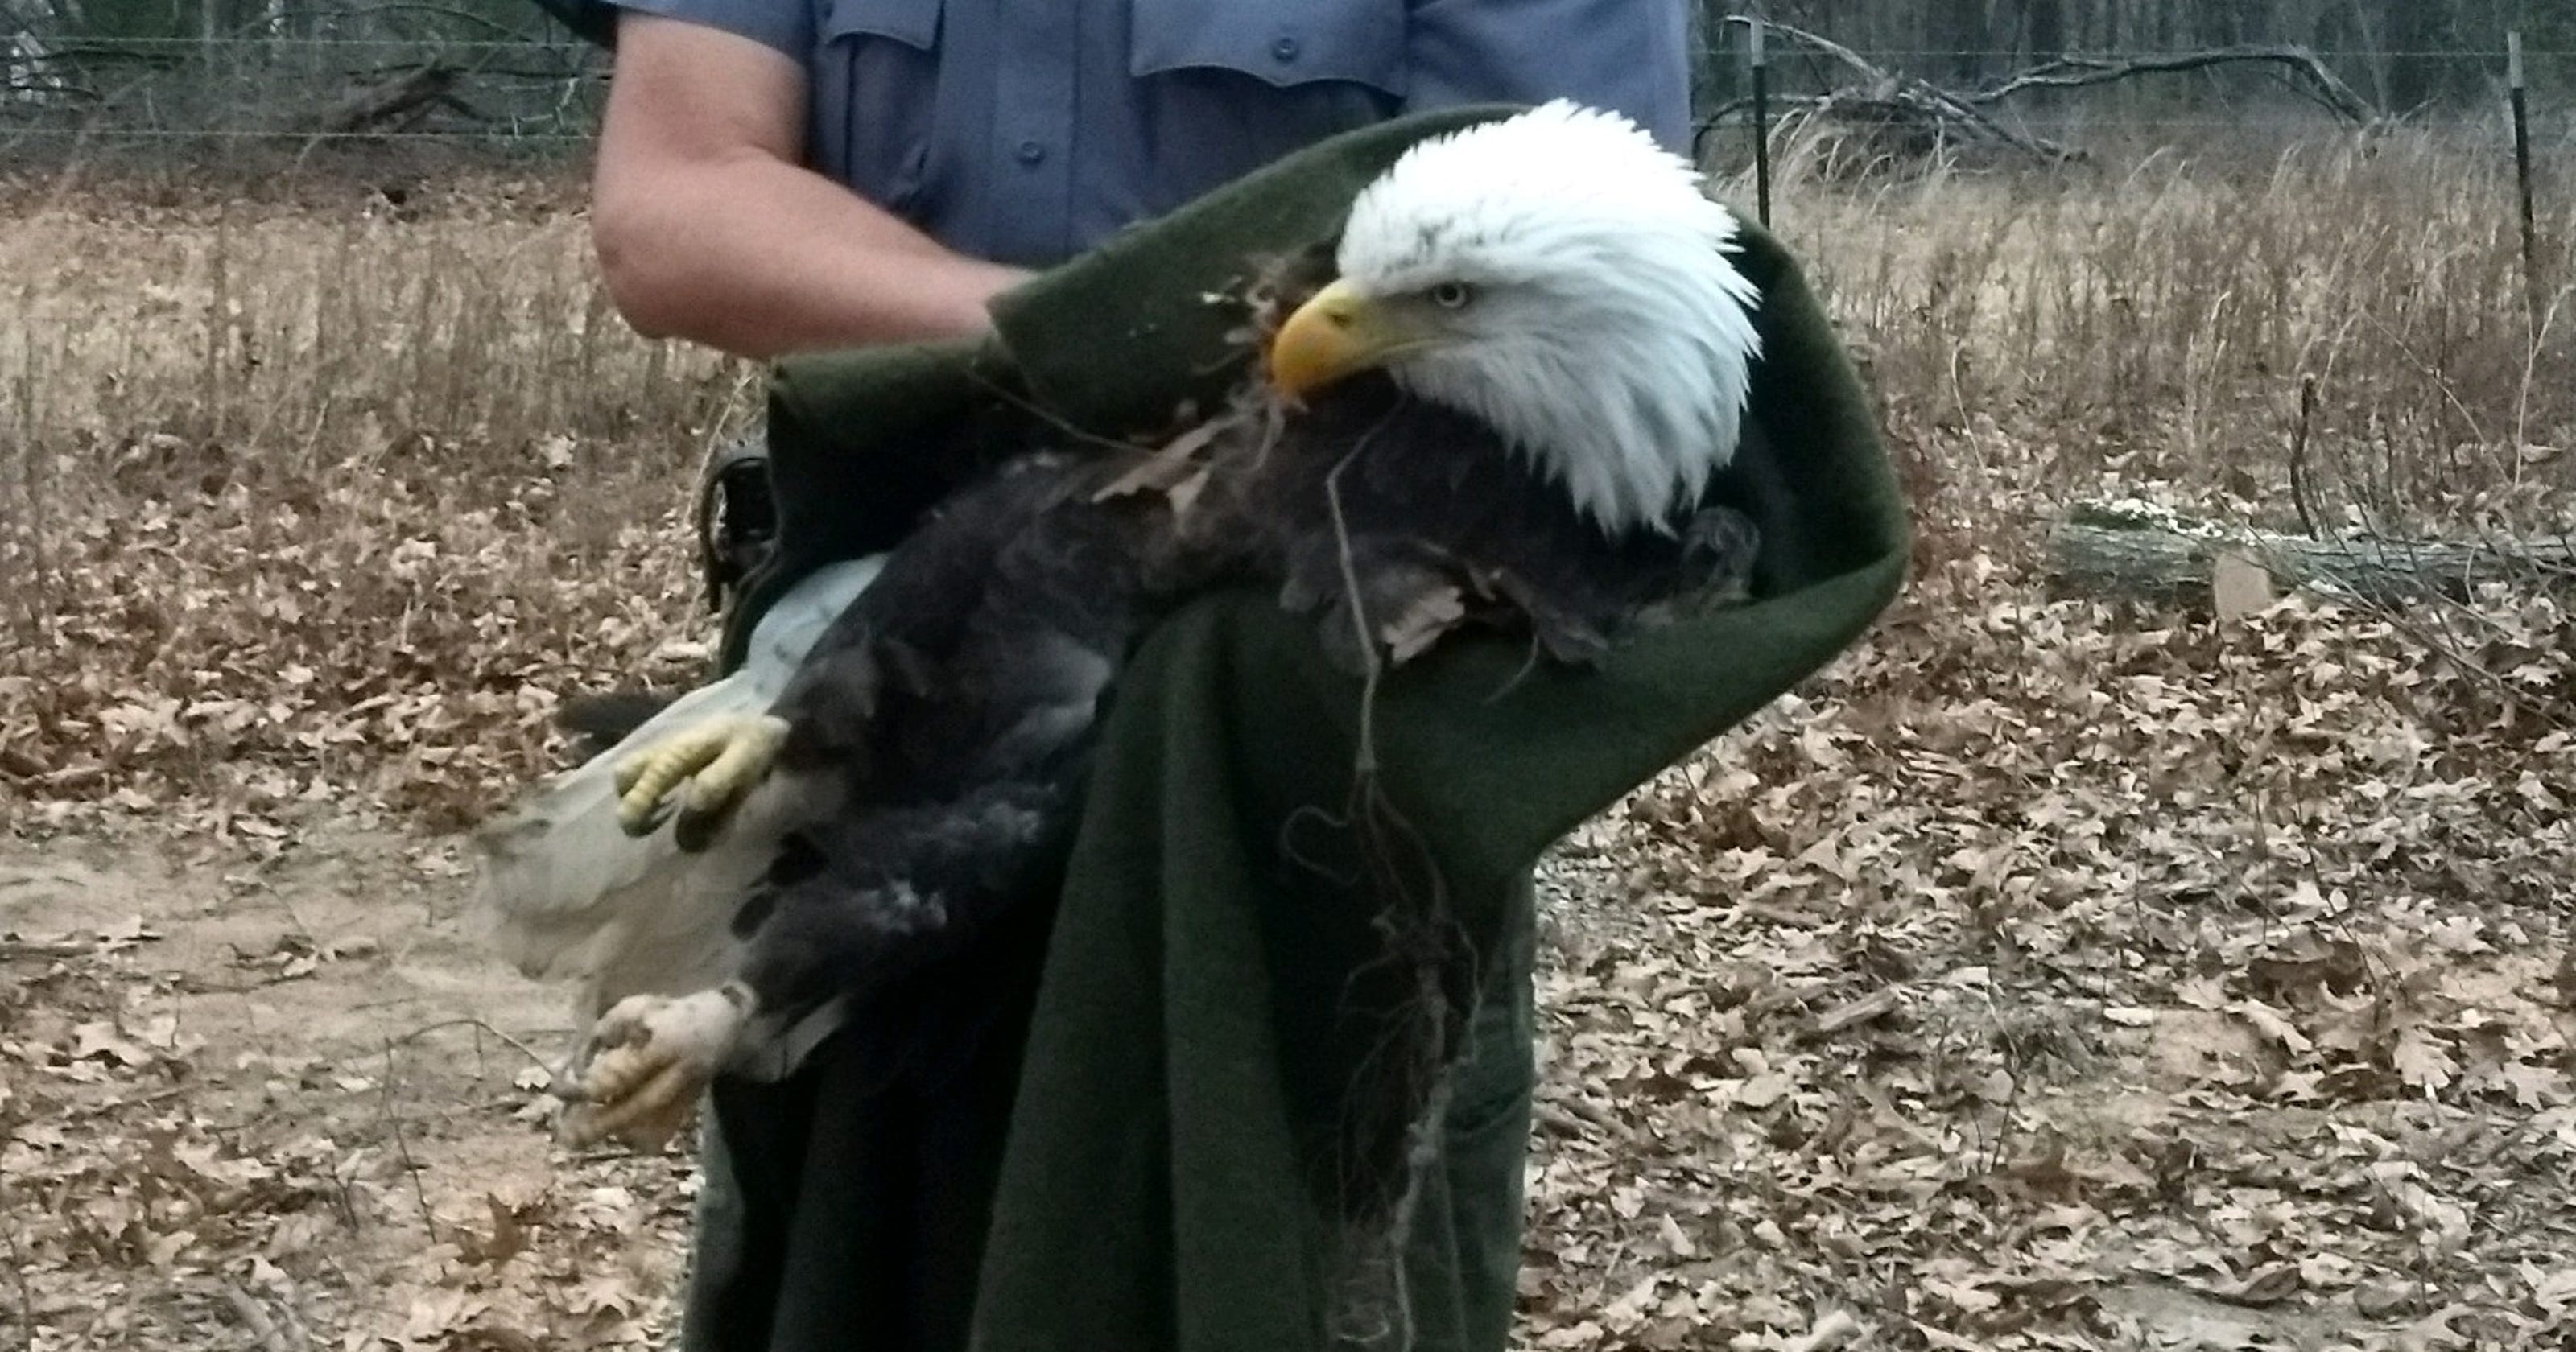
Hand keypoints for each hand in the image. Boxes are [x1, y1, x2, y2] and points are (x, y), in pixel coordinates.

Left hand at [558, 985, 750, 1149]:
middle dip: (597, 1126)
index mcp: (661, 1044)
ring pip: (650, 1129)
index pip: (618, 1074)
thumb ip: (601, 1038)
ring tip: (588, 1134)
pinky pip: (662, 1134)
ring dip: (617, 1134)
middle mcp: (677, 1074)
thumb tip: (569, 1068)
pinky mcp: (689, 1107)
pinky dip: (638, 1139)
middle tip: (566, 1138)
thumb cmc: (668, 1013)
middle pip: (635, 1109)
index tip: (559, 1090)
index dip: (586, 1086)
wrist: (722, 1021)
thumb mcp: (632, 1010)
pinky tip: (619, 1132)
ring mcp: (686, 1095)